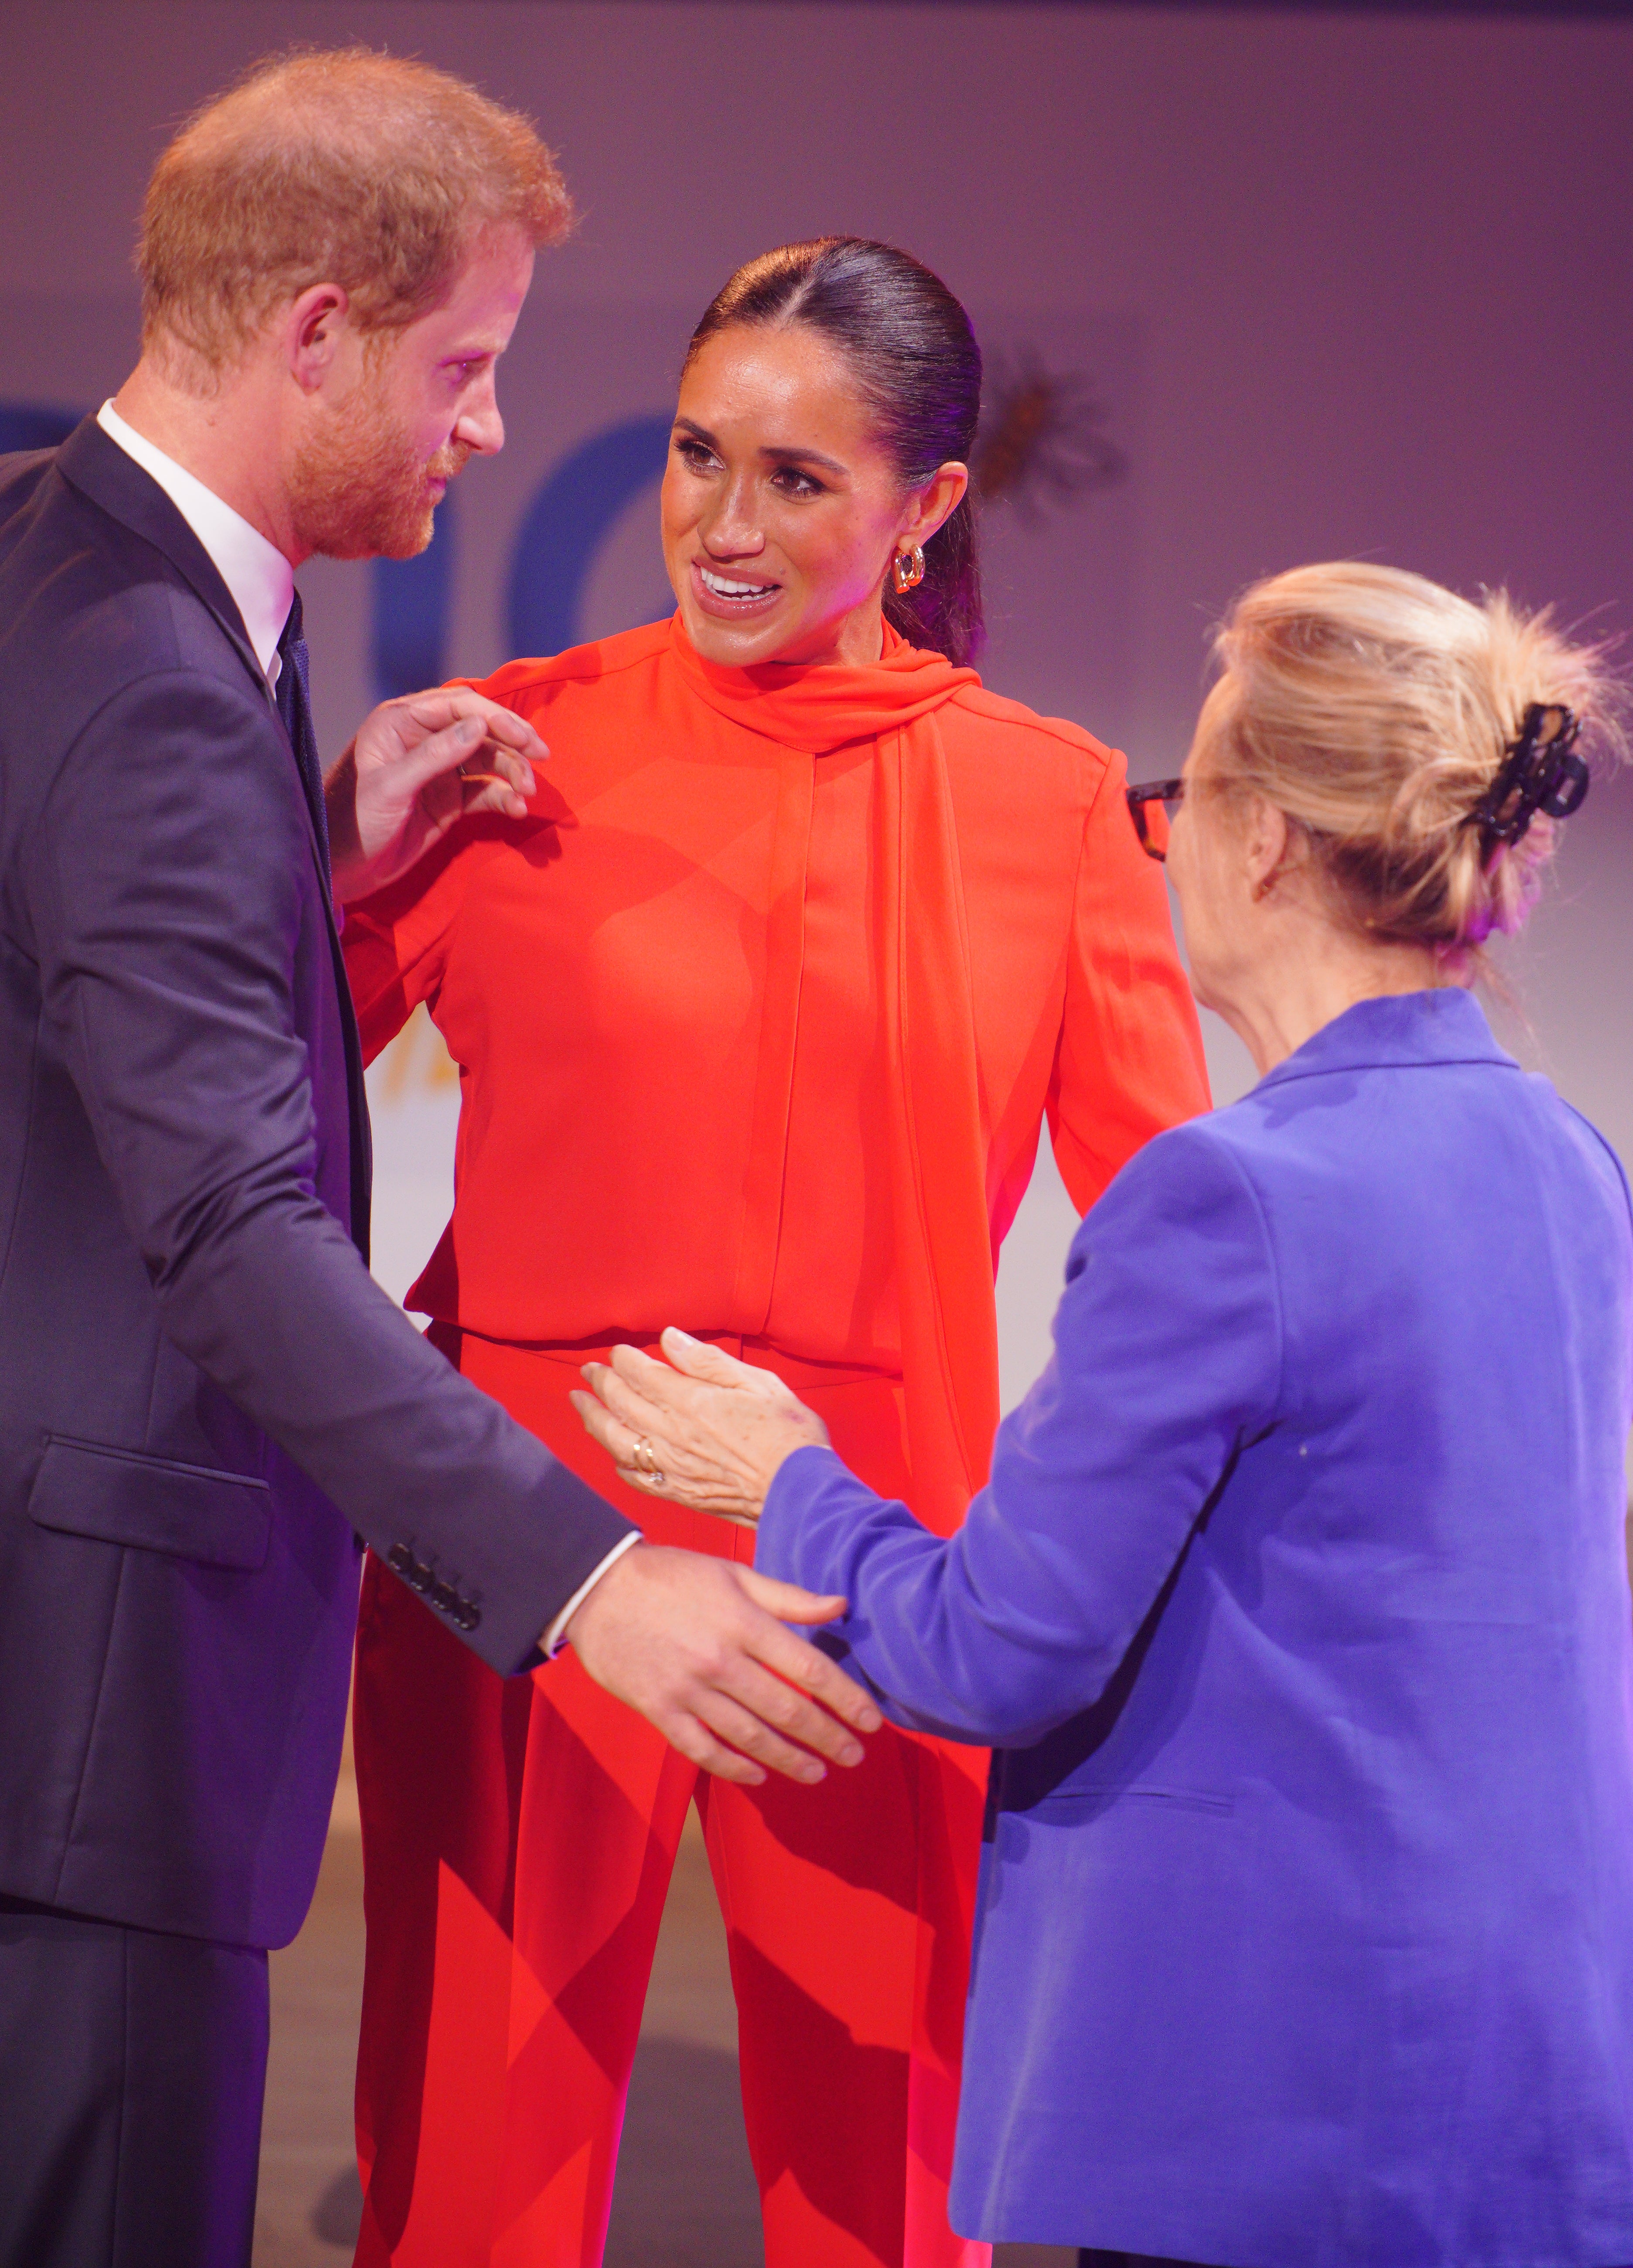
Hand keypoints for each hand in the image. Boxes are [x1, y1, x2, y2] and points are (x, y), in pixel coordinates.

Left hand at [324, 689, 545, 901]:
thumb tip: (479, 727)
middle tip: (540, 756)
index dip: (494, 717)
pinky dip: (504, 798)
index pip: (457, 706)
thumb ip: (434, 756)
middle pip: (479, 728)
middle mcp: (422, 740)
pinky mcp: (449, 799)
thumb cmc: (353, 822)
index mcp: (400, 723)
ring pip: (487, 759)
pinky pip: (485, 791)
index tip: (522, 737)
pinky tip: (517, 810)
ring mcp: (439, 770)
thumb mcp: (391, 787)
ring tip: (527, 794)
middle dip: (512, 742)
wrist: (343, 870)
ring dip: (512, 772)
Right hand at [564, 1540, 879, 1785]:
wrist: (598, 1590)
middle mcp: (720, 1660)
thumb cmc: (673, 1577)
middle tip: (855, 1756)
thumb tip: (841, 1607)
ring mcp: (688, 1690)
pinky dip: (734, 1768)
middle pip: (787, 1710)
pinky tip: (759, 1776)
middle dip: (827, 1737)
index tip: (871, 1721)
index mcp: (743, 1623)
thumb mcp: (734, 1574)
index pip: (808, 1668)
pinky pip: (703, 1750)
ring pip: (750, 1737)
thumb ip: (788, 1597)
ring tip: (818, 1772)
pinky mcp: (660, 1711)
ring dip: (789, 1760)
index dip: (845, 1698)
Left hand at [570, 1329, 828, 1525]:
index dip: (624, 1359)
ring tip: (580, 1404)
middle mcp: (672, 1433)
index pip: (640, 1373)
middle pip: (621, 1403)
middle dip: (600, 1383)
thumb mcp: (757, 1382)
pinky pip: (636, 1478)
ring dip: (593, 1419)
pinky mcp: (679, 1493)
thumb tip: (669, 1339)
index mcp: (690, 1401)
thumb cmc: (788, 1433)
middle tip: (588, 1371)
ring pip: (617, 1440)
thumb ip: (707, 1361)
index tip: (618, 1352)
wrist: (800, 1493)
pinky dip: (618, 1464)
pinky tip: (613, 1456)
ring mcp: (671, 1466)